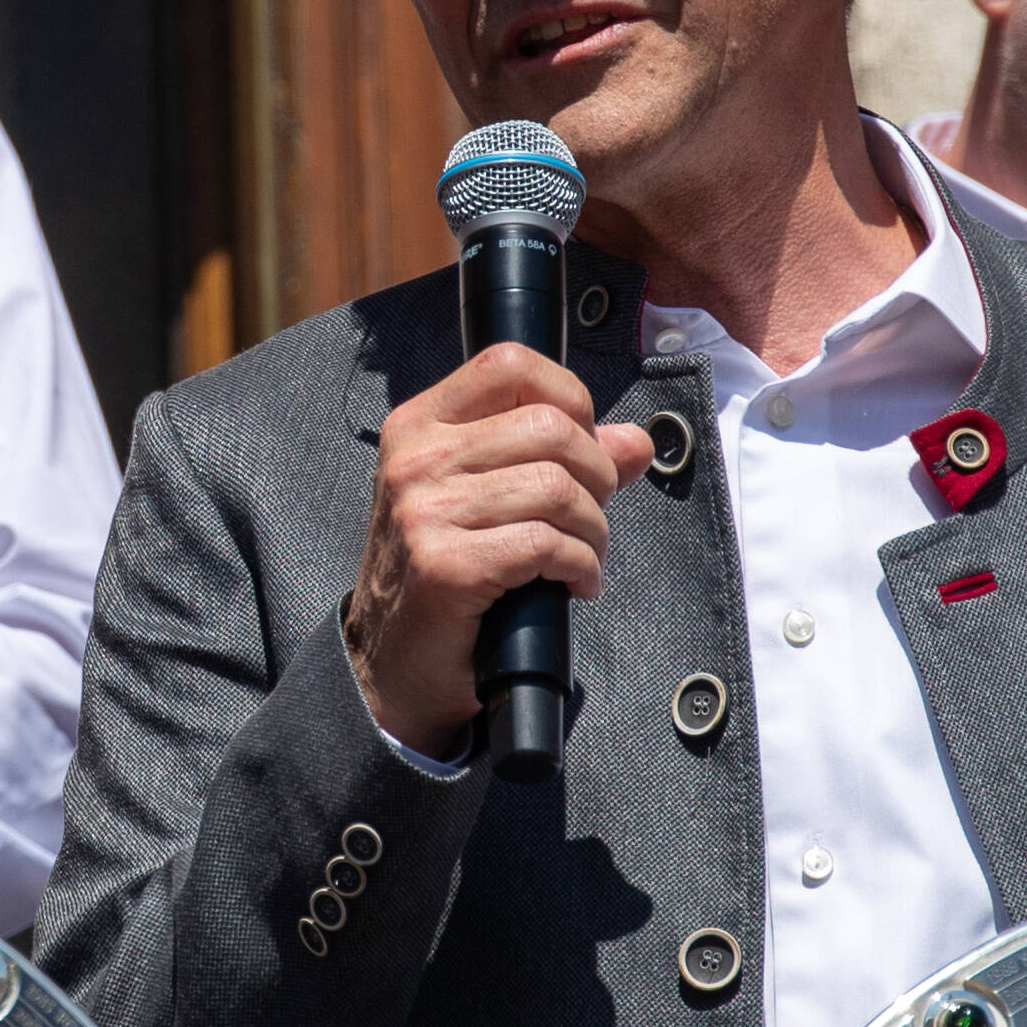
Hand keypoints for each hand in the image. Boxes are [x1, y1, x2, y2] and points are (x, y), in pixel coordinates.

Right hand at [349, 342, 651, 755]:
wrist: (392, 662)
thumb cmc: (445, 574)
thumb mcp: (491, 500)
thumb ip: (560, 460)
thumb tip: (635, 441)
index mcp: (420, 425)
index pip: (509, 364)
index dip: (568, 398)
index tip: (581, 448)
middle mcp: (415, 459)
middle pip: (549, 427)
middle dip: (595, 476)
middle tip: (591, 517)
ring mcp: (424, 511)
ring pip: (556, 488)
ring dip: (592, 530)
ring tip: (583, 556)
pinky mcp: (446, 566)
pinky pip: (547, 544)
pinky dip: (580, 566)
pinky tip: (574, 583)